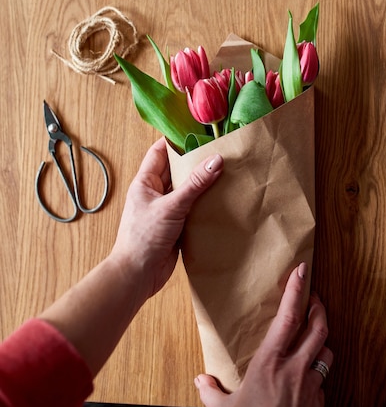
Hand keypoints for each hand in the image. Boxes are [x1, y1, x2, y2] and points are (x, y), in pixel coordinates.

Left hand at [111, 137, 222, 297]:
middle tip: (219, 150)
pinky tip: (222, 199)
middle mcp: (155, 193)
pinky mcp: (176, 226)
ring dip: (202, 184)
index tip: (197, 131)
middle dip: (195, 162)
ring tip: (225, 172)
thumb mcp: (171, 206)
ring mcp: (166, 210)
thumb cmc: (143, 238)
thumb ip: (194, 184)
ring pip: (187, 190)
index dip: (176, 141)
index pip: (159, 152)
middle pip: (177, 170)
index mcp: (145, 183)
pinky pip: (192, 209)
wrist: (137, 275)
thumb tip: (215, 160)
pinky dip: (205, 204)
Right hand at [195, 263, 332, 406]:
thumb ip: (211, 392)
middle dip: (318, 309)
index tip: (302, 273)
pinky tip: (309, 374)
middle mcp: (294, 370)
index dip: (297, 291)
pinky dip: (319, 371)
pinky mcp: (319, 405)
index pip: (288, 318)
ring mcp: (311, 387)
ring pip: (326, 352)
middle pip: (317, 329)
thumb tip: (201, 382)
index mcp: (270, 363)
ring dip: (322, 340)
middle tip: (314, 298)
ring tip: (315, 334)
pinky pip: (324, 379)